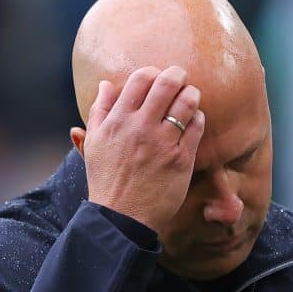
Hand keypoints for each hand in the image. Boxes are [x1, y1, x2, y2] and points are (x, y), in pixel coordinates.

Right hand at [71, 66, 204, 234]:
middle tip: (181, 79)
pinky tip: (194, 121)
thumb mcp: (94, 143)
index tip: (156, 80)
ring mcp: (162, 143)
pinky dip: (198, 118)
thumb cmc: (106, 181)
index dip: (152, 73)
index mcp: (117, 121)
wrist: (121, 217)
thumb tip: (105, 85)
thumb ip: (98, 111)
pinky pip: (197, 126)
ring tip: (190, 98)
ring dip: (191, 94)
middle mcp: (140, 128)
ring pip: (187, 101)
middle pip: (167, 83)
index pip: (140, 79)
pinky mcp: (181, 159)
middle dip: (177, 76)